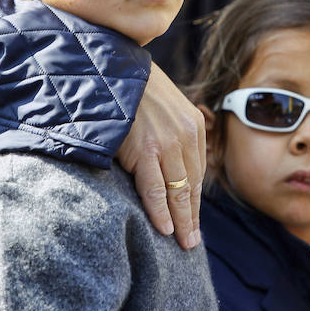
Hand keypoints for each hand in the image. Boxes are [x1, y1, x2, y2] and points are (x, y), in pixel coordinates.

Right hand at [116, 62, 205, 249]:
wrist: (112, 68)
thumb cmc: (132, 88)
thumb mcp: (163, 105)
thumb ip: (170, 131)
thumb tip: (166, 162)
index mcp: (193, 124)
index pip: (197, 171)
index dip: (194, 199)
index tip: (193, 218)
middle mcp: (186, 135)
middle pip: (192, 185)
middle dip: (192, 215)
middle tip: (191, 241)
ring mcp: (168, 143)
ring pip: (179, 191)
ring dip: (181, 220)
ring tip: (182, 242)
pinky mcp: (146, 150)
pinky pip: (156, 189)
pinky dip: (161, 211)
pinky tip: (165, 228)